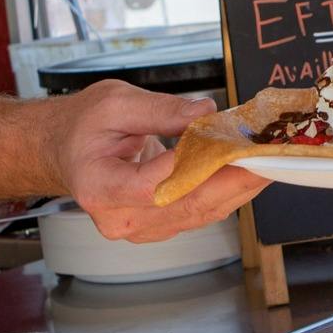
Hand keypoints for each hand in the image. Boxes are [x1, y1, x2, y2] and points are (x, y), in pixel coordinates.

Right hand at [47, 80, 265, 241]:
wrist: (66, 151)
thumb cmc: (82, 128)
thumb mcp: (114, 103)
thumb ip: (160, 109)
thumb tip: (204, 113)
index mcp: (98, 187)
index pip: (151, 186)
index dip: (190, 168)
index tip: (223, 144)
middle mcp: (119, 218)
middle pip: (185, 204)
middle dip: (231, 179)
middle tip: (265, 155)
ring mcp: (139, 228)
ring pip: (199, 212)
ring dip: (237, 187)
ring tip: (266, 160)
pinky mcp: (158, 226)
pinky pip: (198, 212)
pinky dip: (226, 191)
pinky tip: (246, 171)